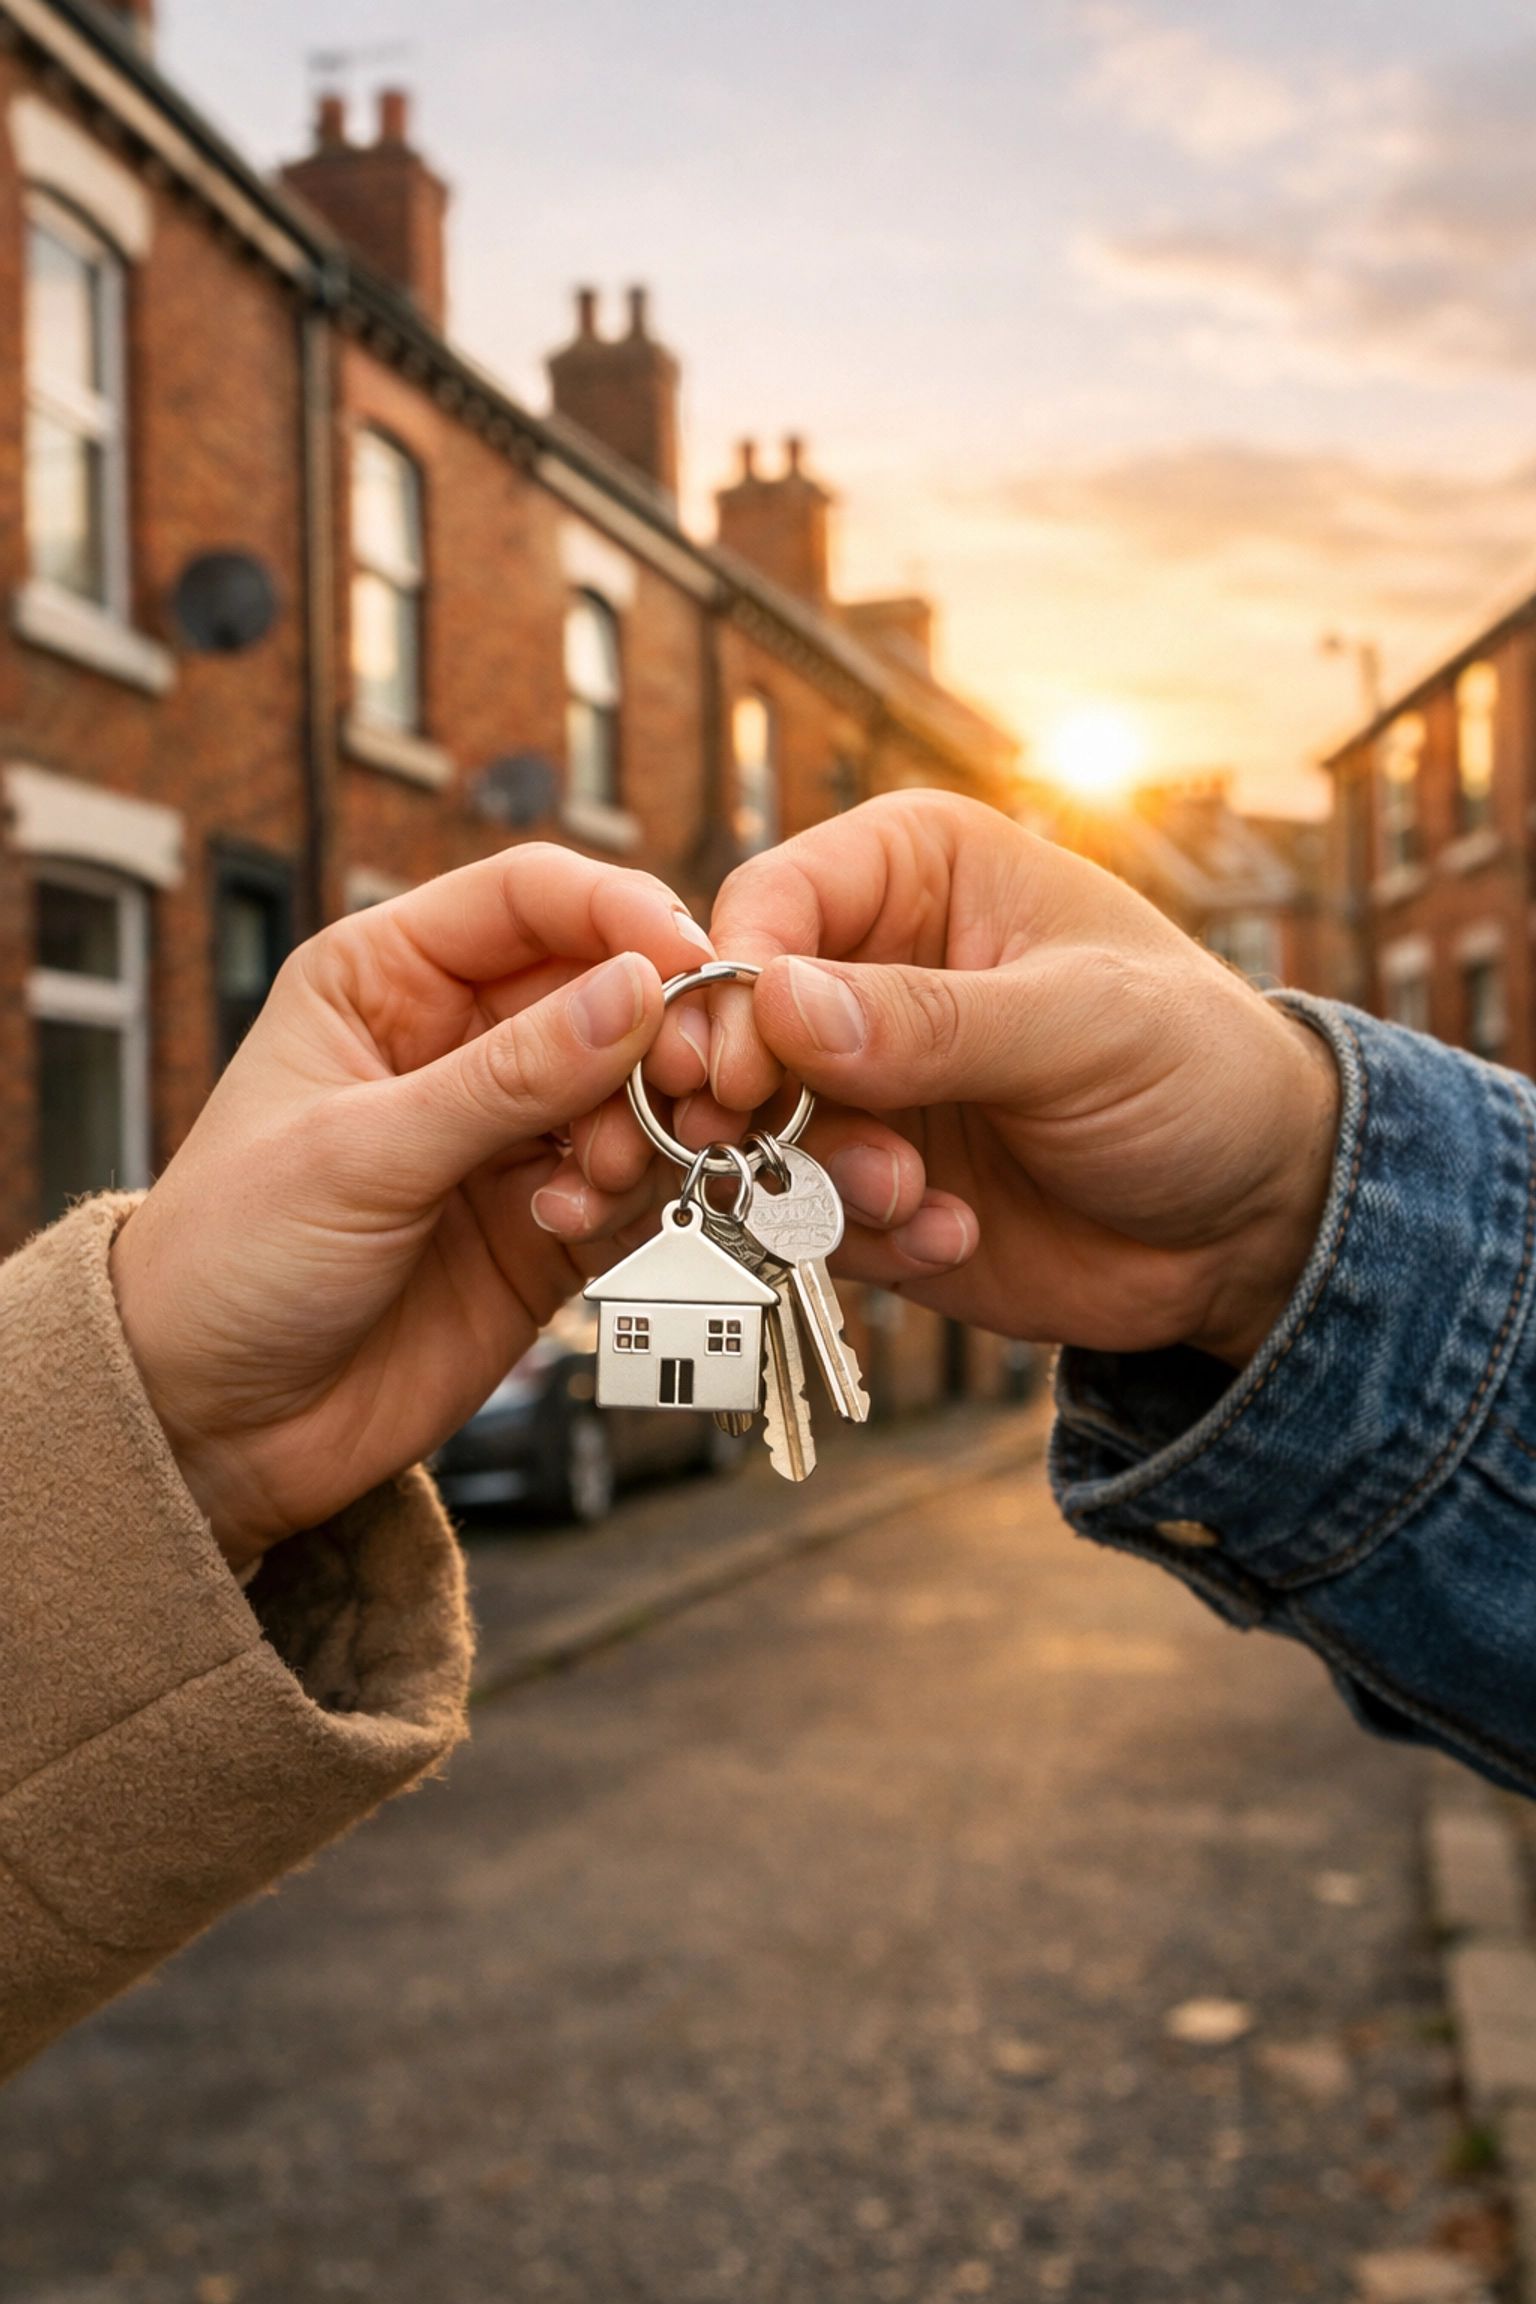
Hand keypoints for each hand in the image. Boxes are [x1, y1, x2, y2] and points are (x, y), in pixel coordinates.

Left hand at [110, 849, 715, 1568]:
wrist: (216, 1429)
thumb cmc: (230, 1262)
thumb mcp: (361, 1154)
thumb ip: (509, 1076)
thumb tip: (637, 989)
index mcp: (387, 978)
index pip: (529, 898)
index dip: (616, 913)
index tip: (685, 960)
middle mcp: (458, 1041)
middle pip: (606, 987)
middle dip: (656, 1032)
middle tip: (690, 1082)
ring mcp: (509, 1134)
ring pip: (636, 1085)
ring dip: (647, 1122)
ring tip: (603, 1177)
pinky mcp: (548, 1223)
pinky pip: (636, 1180)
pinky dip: (633, 1196)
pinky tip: (570, 1228)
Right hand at [683, 792, 1337, 1364]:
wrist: (1251, 1224)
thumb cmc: (1197, 1071)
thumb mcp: (1081, 1027)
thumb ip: (931, 1020)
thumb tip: (780, 1005)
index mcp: (915, 872)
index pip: (773, 902)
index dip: (738, 984)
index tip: (743, 1069)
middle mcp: (868, 969)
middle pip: (733, 1019)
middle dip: (743, 1097)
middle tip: (759, 1148)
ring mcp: (861, 1084)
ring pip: (752, 1127)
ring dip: (815, 1179)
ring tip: (912, 1199)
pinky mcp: (864, 1182)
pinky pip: (799, 1213)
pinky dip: (863, 1239)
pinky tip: (953, 1238)